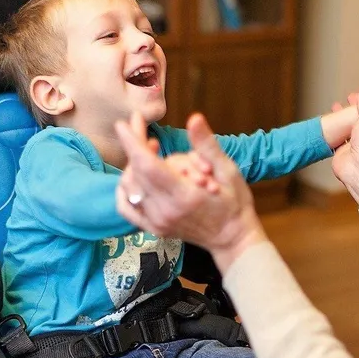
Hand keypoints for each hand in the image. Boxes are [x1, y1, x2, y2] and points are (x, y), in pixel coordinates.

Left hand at [115, 112, 267, 272]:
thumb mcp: (228, 170)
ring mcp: (157, 222)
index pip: (147, 165)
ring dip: (135, 167)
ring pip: (130, 187)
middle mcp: (165, 211)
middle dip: (137, 149)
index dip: (133, 142)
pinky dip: (125, 189)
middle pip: (136, 172)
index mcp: (185, 196)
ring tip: (153, 157)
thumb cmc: (234, 203)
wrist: (232, 238)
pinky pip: (126, 207)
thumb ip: (207, 145)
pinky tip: (134, 177)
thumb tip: (194, 119)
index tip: (124, 124)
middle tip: (152, 140)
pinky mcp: (153, 228)